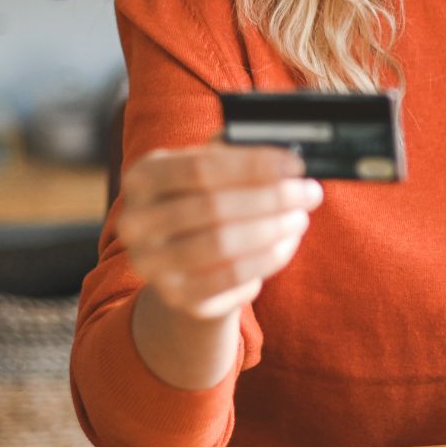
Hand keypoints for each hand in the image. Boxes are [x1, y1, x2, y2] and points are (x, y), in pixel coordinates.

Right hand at [117, 142, 323, 320]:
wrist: (182, 264)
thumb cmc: (204, 204)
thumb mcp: (209, 173)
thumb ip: (235, 155)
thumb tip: (284, 149)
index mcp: (142, 177)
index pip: (200, 166)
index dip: (253, 165)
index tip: (295, 165)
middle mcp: (136, 221)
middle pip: (213, 206)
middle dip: (272, 198)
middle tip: (309, 193)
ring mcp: (151, 264)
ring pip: (223, 245)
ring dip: (273, 230)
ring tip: (299, 218)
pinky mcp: (176, 297)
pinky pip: (230, 279)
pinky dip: (266, 260)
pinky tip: (285, 245)